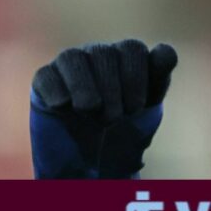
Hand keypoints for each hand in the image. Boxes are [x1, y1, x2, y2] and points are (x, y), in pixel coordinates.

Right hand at [29, 40, 177, 178]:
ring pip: (72, 57)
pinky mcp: (45, 81)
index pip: (132, 48)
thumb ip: (159, 75)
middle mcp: (98, 54)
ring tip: (90, 111)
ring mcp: (70, 66)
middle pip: (104, 53)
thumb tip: (166, 50)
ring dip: (84, 88)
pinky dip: (57, 91)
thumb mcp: (149, 105)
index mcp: (125, 57)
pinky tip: (64, 106)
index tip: (138, 106)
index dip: (137, 78)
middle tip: (115, 118)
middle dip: (113, 90)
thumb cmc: (126, 129)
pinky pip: (46, 75)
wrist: (97, 162)